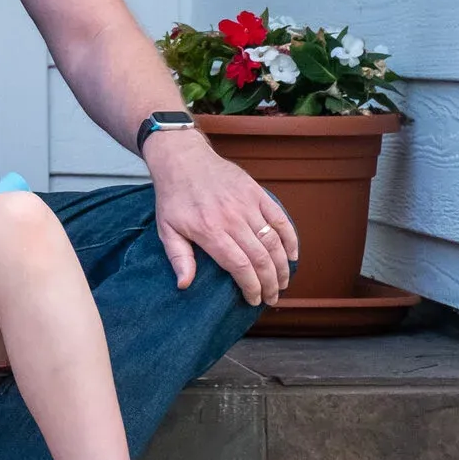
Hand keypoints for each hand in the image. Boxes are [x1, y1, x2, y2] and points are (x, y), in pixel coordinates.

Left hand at [147, 136, 301, 304]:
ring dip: (282, 266)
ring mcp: (247, 203)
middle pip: (261, 258)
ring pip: (274, 241)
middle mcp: (231, 218)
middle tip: (272, 298)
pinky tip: (292, 256)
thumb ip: (178, 257)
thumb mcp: (166, 229)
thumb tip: (184, 285)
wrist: (182, 159)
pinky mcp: (256, 192)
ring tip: (282, 283)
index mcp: (209, 230)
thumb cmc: (174, 197)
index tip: (253, 300)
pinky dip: (290, 239)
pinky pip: (280, 218)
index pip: (239, 266)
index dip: (251, 287)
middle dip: (270, 283)